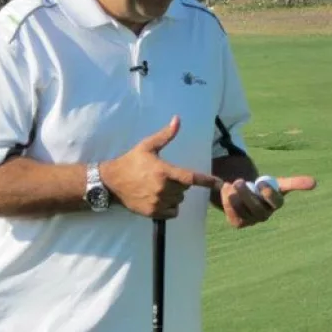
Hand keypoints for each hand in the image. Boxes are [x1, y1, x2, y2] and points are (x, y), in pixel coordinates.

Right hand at [100, 116, 222, 218]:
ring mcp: (158, 202)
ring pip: (179, 201)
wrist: (111, 182)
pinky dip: (170, 207)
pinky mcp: (153, 212)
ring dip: (175, 195)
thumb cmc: (131, 161)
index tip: (220, 183)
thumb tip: (178, 119)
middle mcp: (163, 188)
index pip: (192, 178)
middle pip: (185, 189)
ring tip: (159, 187)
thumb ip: (166, 135)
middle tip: (165, 177)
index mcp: (164, 171)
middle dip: (180, 183)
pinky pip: (173, 212)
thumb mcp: (148, 146)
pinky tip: (159, 198)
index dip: (208, 181)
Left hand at [221, 175, 315, 228]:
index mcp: (276, 204)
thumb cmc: (263, 188)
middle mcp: (265, 215)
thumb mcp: (277, 183)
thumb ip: (294, 182)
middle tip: (238, 181)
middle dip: (246, 194)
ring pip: (241, 210)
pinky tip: (226, 191)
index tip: (262, 182)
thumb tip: (315, 183)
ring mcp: (251, 220)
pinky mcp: (238, 223)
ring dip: (234, 197)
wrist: (244, 194)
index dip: (269, 193)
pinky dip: (227, 202)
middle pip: (256, 208)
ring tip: (230, 184)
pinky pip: (231, 214)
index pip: (276, 202)